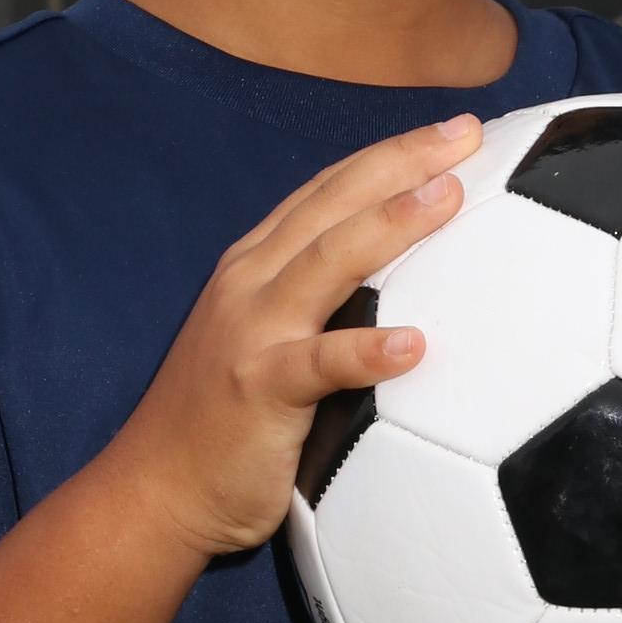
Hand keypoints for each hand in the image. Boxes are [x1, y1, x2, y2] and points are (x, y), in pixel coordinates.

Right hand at [108, 116, 478, 561]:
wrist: (154, 491)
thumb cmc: (222, 423)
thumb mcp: (263, 341)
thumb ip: (314, 308)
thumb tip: (400, 295)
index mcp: (255, 265)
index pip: (328, 191)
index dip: (388, 154)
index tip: (451, 131)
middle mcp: (251, 282)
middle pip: (334, 204)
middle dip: (400, 162)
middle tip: (466, 135)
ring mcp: (252, 332)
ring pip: (327, 261)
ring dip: (390, 224)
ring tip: (449, 197)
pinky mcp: (258, 389)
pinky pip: (320, 365)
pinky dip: (367, 351)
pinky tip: (416, 346)